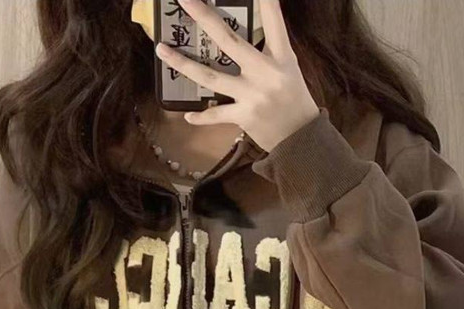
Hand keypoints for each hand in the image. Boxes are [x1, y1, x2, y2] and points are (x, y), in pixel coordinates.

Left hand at [155, 0, 319, 151]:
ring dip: (183, 63)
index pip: (273, 22)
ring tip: (162, 49)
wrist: (301, 139)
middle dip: (205, 18)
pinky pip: (216, 115)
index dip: (265, 2)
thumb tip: (236, 35)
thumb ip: (268, 50)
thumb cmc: (294, 99)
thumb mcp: (288, 69)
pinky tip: (187, 115)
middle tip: (184, 0)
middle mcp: (265, 73)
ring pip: (211, 76)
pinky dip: (201, 117)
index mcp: (281, 57)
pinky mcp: (244, 116)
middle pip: (229, 41)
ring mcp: (252, 95)